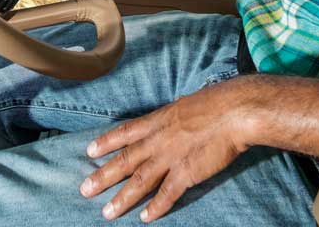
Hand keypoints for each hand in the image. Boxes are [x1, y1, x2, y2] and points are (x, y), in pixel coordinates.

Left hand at [79, 77, 255, 221]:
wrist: (233, 112)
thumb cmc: (215, 102)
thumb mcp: (186, 103)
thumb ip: (175, 114)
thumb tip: (174, 113)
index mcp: (158, 120)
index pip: (125, 133)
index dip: (106, 142)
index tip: (89, 151)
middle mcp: (158, 140)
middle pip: (125, 160)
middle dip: (103, 176)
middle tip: (85, 190)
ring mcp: (171, 157)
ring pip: (140, 181)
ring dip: (122, 198)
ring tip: (107, 213)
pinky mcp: (186, 173)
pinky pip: (167, 194)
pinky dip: (156, 207)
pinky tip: (145, 218)